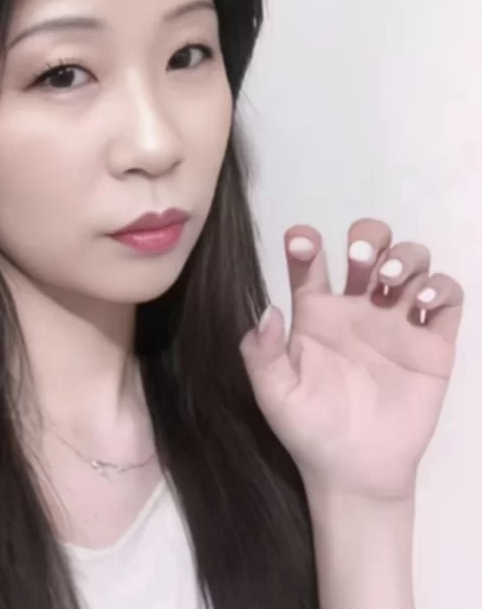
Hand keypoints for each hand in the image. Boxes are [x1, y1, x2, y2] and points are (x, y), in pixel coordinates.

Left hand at [239, 218, 464, 501]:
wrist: (355, 472)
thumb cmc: (308, 429)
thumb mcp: (274, 394)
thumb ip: (263, 353)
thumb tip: (268, 311)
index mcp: (315, 312)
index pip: (310, 260)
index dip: (305, 241)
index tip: (302, 242)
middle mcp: (357, 307)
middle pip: (369, 245)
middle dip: (368, 238)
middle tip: (361, 262)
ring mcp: (397, 321)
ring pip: (411, 261)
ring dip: (405, 256)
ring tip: (390, 283)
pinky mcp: (433, 343)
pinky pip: (448, 298)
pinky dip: (440, 288)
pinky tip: (420, 305)